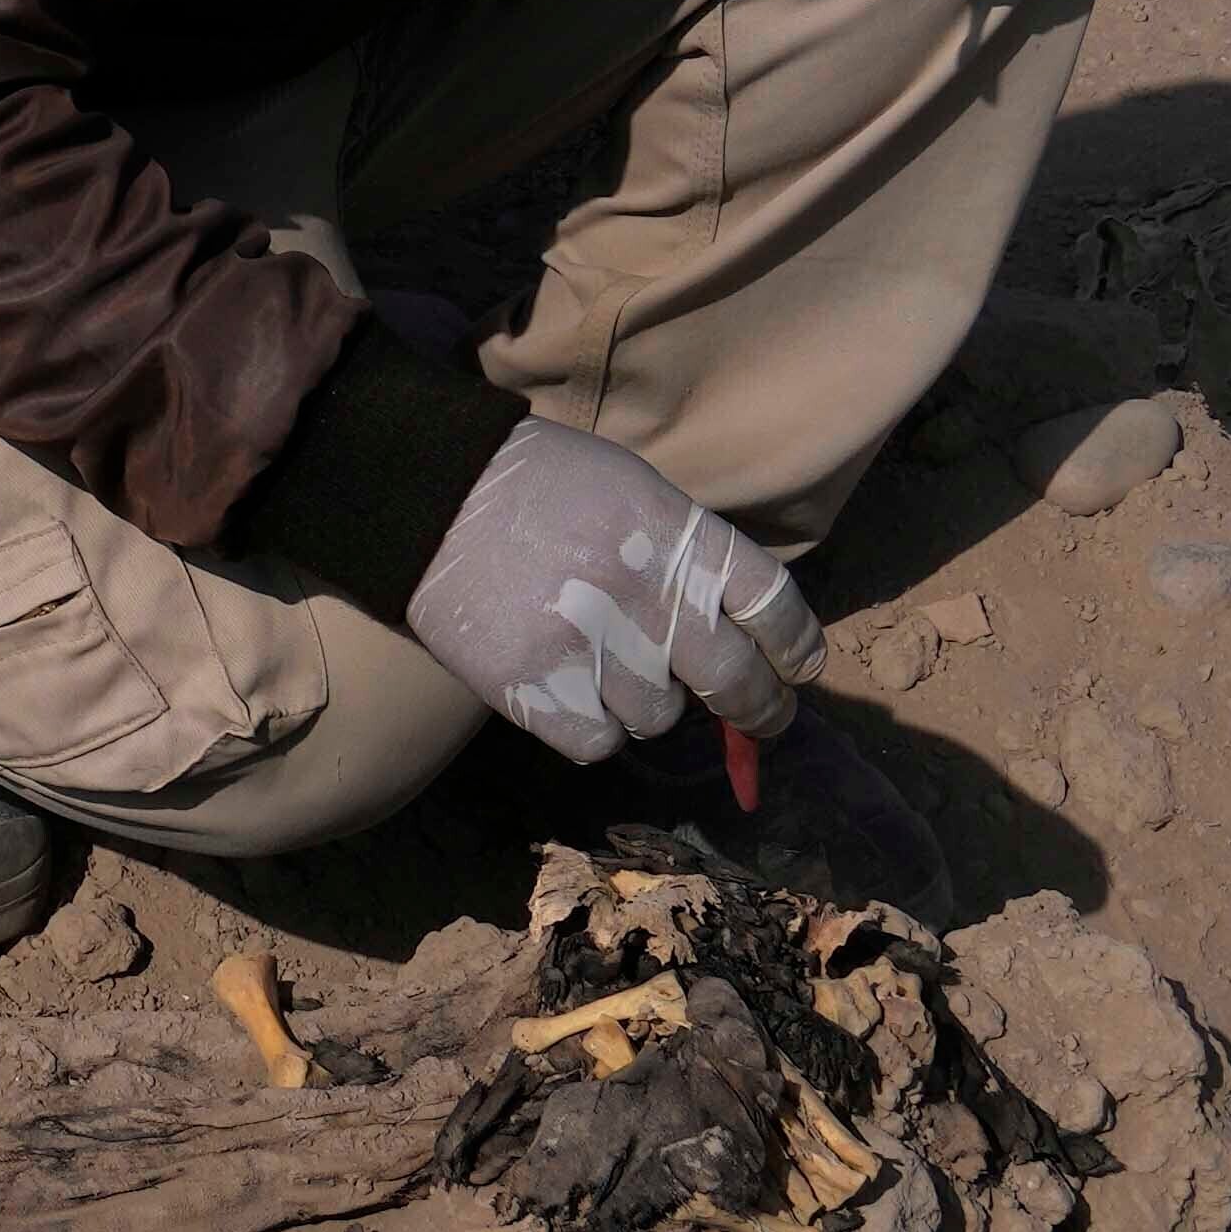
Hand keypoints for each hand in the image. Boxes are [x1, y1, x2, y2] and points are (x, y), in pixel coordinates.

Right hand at [406, 413, 820, 763]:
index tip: (797, 670)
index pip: (775, 608)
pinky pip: (598, 742)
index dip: (797, 650)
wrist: (433, 492)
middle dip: (759, 710)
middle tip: (759, 718)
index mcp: (679, 535)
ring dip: (648, 705)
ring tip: (610, 668)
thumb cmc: (545, 489)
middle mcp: (646, 593)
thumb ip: (690, 558)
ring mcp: (591, 644)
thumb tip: (745, 641)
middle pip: (737, 681)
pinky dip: (592, 727)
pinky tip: (572, 692)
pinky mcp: (535, 687)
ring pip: (660, 717)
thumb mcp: (636, 492)